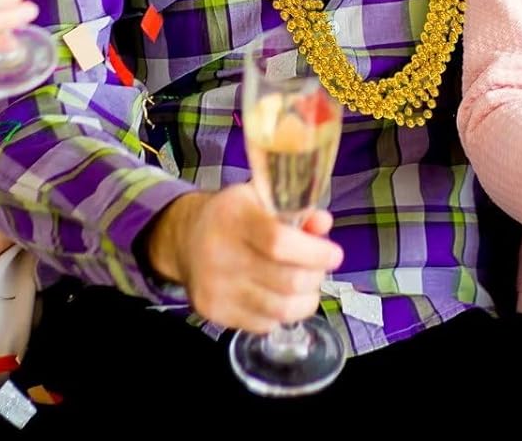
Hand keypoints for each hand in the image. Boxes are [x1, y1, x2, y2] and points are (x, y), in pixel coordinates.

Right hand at [146, 186, 343, 333]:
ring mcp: (216, 288)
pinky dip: (282, 314)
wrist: (186, 238)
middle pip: (286, 280)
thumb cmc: (233, 215)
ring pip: (279, 309)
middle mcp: (221, 254)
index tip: (334, 254)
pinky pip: (263, 324)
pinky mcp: (213, 313)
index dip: (314, 252)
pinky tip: (281, 297)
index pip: (279, 242)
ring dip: (305, 300)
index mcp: (235, 217)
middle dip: (315, 277)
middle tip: (321, 269)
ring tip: (307, 285)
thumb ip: (297, 209)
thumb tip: (323, 225)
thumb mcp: (262, 197)